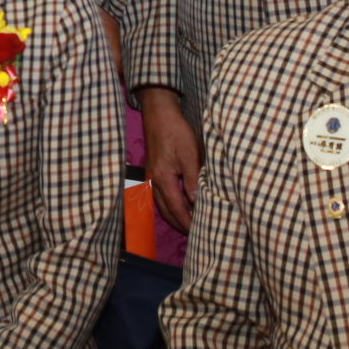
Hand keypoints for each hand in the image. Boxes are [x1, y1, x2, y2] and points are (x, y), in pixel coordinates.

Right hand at [138, 87, 201, 231]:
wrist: (159, 114)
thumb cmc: (176, 132)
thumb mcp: (190, 155)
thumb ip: (192, 180)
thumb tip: (196, 202)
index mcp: (162, 179)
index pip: (176, 208)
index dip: (187, 222)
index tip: (198, 232)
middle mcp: (153, 181)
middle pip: (166, 210)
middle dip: (180, 223)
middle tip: (195, 233)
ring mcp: (151, 177)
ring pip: (162, 204)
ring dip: (175, 215)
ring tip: (189, 222)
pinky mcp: (152, 171)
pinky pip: (160, 195)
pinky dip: (171, 204)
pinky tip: (181, 204)